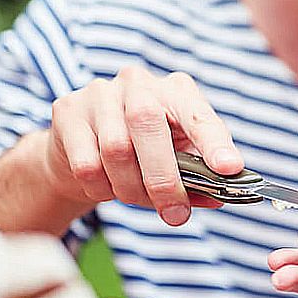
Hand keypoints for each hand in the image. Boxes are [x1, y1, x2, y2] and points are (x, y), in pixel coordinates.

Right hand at [41, 65, 242, 225]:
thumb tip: (218, 198)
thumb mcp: (175, 157)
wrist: (80, 148)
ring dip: (130, 188)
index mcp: (175, 90)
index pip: (198, 114)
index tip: (229, 168)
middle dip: (164, 179)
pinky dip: (101, 189)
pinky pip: (87, 164)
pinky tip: (106, 187)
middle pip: (149, 127)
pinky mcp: (68, 110)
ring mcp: (100, 93)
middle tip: (176, 215)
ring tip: (133, 197)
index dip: (213, 142)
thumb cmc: (141, 151)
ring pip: (116, 151)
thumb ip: (196, 175)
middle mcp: (138, 83)